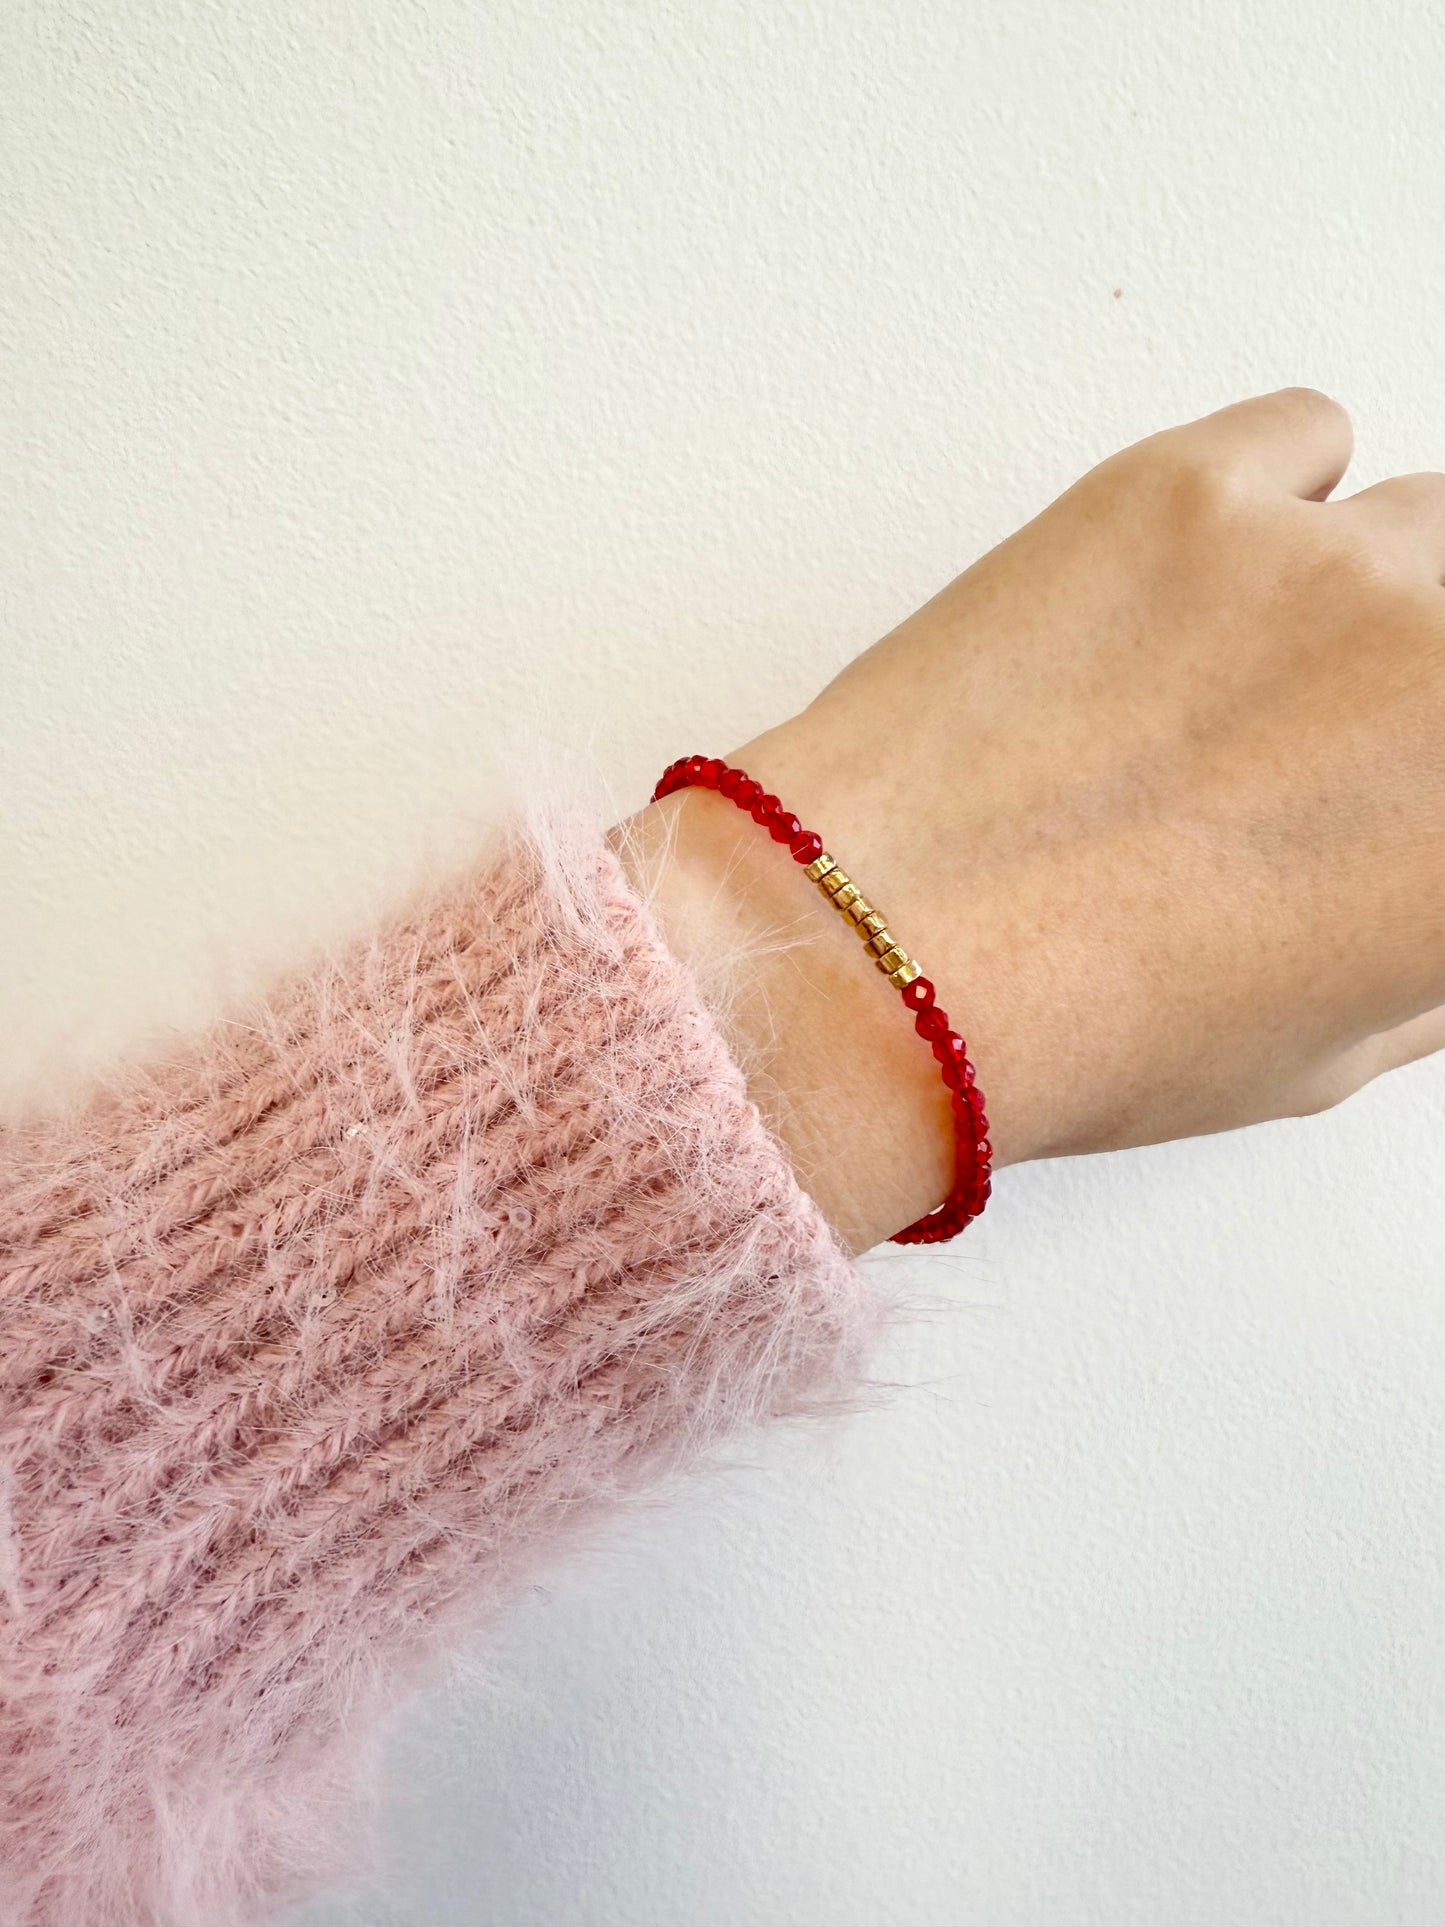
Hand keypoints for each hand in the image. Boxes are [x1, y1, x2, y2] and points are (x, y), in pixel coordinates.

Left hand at [611, 390, 1444, 1252]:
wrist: (888, 955)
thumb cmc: (1082, 1025)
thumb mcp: (1313, 1054)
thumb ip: (1419, 956)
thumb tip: (1428, 900)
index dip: (1433, 769)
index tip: (1399, 772)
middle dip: (1424, 667)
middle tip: (1333, 729)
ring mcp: (1325, 561)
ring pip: (1423, 520)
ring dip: (1365, 582)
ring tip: (1250, 662)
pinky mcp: (1189, 485)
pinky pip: (1304, 432)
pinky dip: (1274, 492)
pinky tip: (1204, 574)